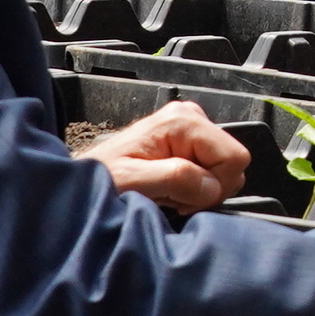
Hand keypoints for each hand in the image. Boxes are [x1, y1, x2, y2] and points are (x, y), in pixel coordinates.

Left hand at [81, 101, 245, 214]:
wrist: (80, 183)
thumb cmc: (99, 180)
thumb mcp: (133, 180)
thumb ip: (175, 178)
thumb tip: (212, 186)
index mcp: (183, 120)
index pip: (234, 158)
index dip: (214, 186)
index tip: (183, 198)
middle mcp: (191, 117)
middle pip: (232, 164)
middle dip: (207, 189)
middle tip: (172, 196)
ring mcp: (190, 129)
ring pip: (224, 172)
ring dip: (198, 190)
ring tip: (166, 191)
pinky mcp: (188, 144)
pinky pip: (212, 172)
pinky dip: (193, 188)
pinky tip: (168, 188)